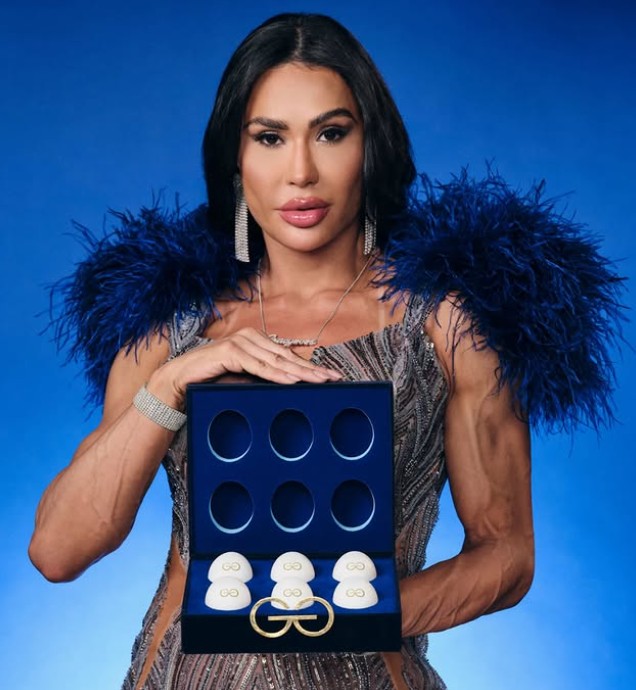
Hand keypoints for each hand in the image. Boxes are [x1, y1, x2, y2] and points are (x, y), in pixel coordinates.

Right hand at [148, 327, 341, 406]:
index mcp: (257, 342)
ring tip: (319, 381)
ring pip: (277, 360)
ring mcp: (241, 342)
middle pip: (288, 357)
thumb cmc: (213, 381)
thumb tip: (292, 388)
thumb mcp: (245, 379)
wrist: (180, 380)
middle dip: (313, 370)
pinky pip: (258, 365)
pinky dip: (276, 374)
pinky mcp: (230, 350)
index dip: (312, 367)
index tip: (333, 377)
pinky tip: (292, 380)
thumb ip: (265, 378)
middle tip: (335, 379)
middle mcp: (251, 337)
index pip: (290, 356)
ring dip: (299, 372)